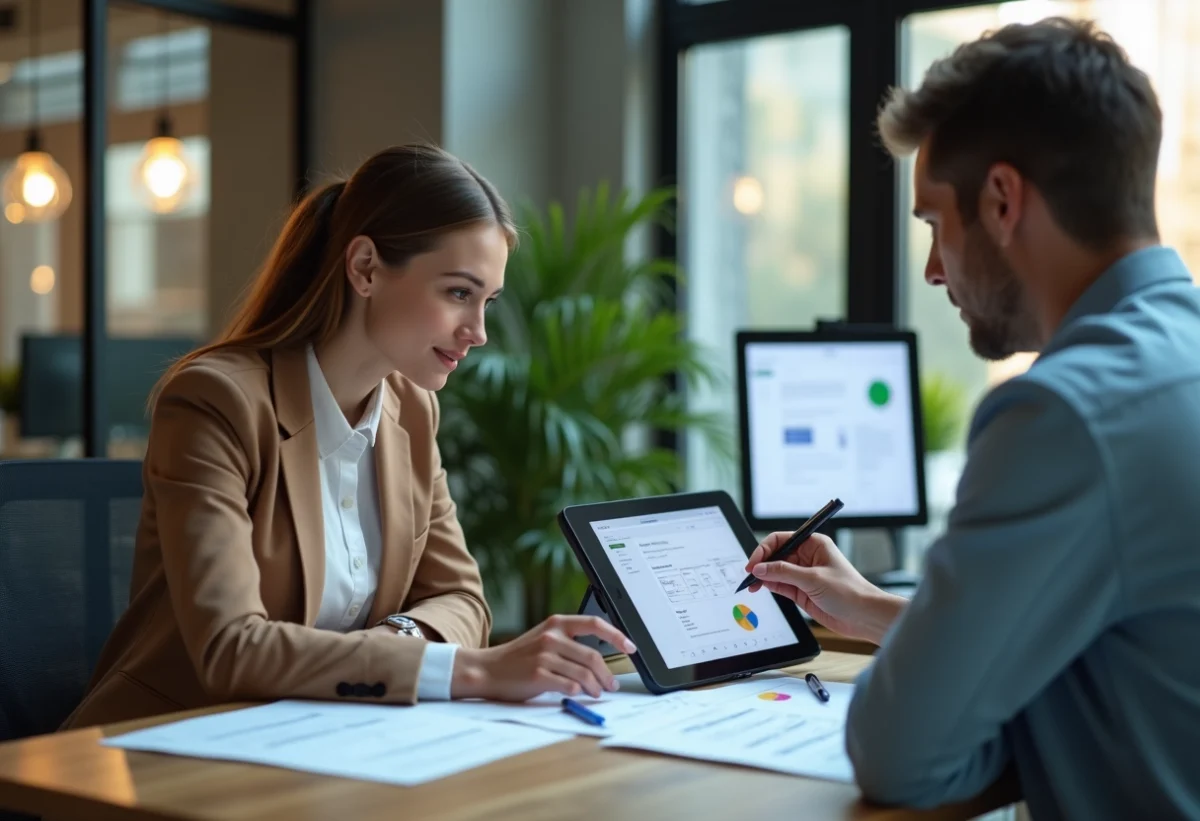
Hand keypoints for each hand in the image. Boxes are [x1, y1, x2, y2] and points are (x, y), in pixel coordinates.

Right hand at [450, 615, 636, 701]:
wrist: (487, 669)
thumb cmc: (518, 658)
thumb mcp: (543, 639)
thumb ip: (568, 644)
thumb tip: (599, 661)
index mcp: (556, 623)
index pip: (594, 624)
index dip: (617, 635)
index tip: (631, 647)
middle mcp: (552, 636)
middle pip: (593, 655)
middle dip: (607, 674)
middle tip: (612, 685)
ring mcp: (545, 655)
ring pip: (584, 673)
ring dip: (595, 687)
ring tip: (597, 693)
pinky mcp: (538, 675)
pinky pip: (569, 685)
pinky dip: (578, 691)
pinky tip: (578, 694)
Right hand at [745, 532, 905, 644]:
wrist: (864, 616)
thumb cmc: (849, 592)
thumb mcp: (813, 579)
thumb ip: (783, 573)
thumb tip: (760, 568)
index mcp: (813, 544)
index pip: (781, 540)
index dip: (764, 549)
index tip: (753, 562)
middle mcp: (807, 557)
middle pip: (776, 555)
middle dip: (761, 564)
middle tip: (749, 575)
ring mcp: (804, 575)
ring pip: (776, 571)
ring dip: (763, 577)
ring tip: (751, 585)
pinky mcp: (802, 591)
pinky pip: (780, 585)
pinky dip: (769, 586)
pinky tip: (761, 588)